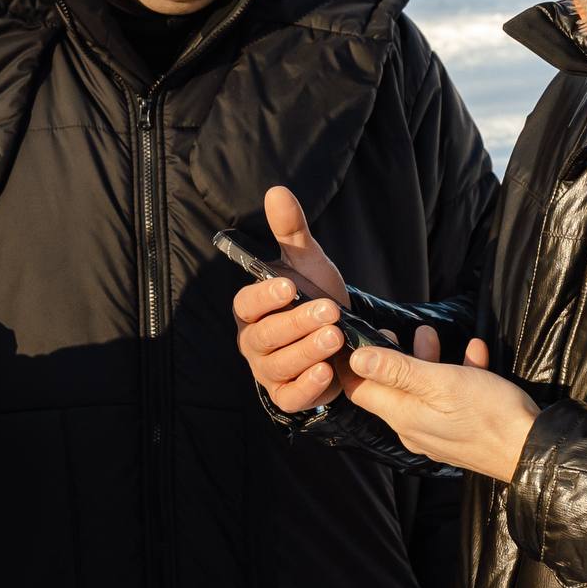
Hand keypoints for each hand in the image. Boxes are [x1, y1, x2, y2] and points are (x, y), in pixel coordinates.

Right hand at [232, 187, 355, 412]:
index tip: (287, 285)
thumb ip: (291, 231)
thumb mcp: (308, 264)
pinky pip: (292, 397)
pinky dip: (310, 386)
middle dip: (297, 324)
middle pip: (265, 336)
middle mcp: (253, 342)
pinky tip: (329, 372)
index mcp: (251, 310)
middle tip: (328, 311)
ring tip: (336, 338)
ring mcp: (268, 372)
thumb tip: (277, 191)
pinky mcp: (287, 396)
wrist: (340, 341)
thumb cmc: (314, 298)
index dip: (264, 296)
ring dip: (307, 352)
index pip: (246, 304)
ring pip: (280, 366)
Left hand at [339, 336, 538, 481]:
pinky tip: (474, 353)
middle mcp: (413, 429)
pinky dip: (456, 375)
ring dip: (424, 361)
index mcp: (403, 416)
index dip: (355, 364)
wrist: (532, 451)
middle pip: (391, 390)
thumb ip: (397, 370)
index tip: (359, 338)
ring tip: (428, 333)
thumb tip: (357, 358)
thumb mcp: (440, 382)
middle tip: (394, 332)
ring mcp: (437, 433)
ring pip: (421, 392)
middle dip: (392, 357)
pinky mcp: (461, 434)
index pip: (360, 391)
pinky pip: (449, 401)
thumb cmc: (488, 414)